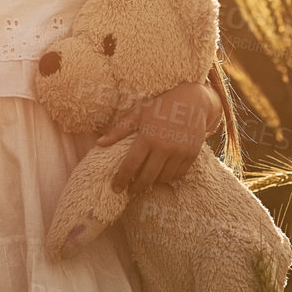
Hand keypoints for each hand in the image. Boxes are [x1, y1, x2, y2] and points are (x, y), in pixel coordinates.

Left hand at [98, 80, 220, 193]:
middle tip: (130, 191)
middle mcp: (165, 147)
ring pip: (164, 177)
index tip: (116, 188)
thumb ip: (119, 131)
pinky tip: (162, 175)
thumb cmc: (161, 105)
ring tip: (146, 181)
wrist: (193, 100)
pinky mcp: (192, 154)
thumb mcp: (138, 114)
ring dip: (153, 182)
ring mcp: (180, 152)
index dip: (121, 179)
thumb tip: (99, 143)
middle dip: (136, 187)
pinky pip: (178, 174)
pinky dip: (169, 177)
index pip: (131, 165)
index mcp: (148, 137)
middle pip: (148, 176)